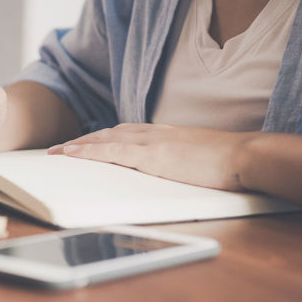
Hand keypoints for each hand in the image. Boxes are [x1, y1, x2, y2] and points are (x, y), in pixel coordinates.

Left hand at [48, 123, 254, 190]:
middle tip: (59, 149)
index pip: (124, 133)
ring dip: (78, 145)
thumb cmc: (226, 161)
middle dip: (82, 141)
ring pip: (104, 139)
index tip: (84, 145)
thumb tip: (169, 169)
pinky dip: (88, 150)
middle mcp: (152, 132)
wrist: (244, 156)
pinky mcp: (152, 155)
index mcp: (163, 134)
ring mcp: (151, 141)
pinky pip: (111, 150)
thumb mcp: (195, 157)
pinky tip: (70, 153)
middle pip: (108, 133)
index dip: (100, 139)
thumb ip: (177, 159)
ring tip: (56, 152)